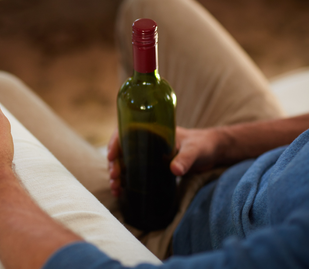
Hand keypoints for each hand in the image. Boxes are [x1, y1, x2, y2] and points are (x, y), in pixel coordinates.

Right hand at [107, 126, 223, 196]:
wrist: (213, 152)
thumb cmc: (204, 145)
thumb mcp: (195, 150)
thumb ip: (185, 159)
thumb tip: (175, 170)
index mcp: (152, 130)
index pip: (125, 132)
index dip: (115, 143)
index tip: (111, 156)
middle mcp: (146, 141)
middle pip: (122, 150)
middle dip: (114, 164)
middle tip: (114, 178)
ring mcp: (148, 154)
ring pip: (125, 162)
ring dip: (117, 175)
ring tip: (116, 189)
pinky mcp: (152, 166)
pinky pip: (133, 172)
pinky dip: (125, 181)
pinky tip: (121, 192)